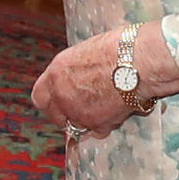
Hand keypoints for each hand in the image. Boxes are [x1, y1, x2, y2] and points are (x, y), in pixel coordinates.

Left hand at [30, 21, 178, 134]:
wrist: (139, 60)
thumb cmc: (119, 48)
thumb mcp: (86, 52)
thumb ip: (75, 71)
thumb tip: (77, 78)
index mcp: (56, 72)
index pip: (40, 97)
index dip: (51, 101)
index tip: (60, 102)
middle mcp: (61, 95)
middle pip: (56, 117)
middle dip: (68, 116)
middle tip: (85, 109)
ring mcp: (77, 112)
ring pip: (78, 126)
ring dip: (90, 120)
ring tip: (109, 104)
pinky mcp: (96, 124)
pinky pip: (98, 132)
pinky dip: (108, 125)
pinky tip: (119, 110)